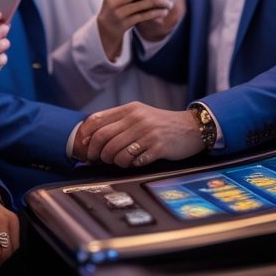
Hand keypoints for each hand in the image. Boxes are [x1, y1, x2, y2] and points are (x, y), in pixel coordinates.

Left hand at [79, 102, 204, 166]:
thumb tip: (93, 136)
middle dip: (97, 153)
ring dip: (114, 161)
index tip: (84, 145)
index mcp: (130, 109)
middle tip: (98, 160)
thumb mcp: (140, 114)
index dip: (86, 135)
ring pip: (117, 153)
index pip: (97, 120)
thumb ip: (119, 121)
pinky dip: (131, 165)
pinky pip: (134, 161)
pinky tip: (135, 162)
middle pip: (104, 138)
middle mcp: (137, 119)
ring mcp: (147, 133)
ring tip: (120, 161)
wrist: (191, 128)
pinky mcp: (157, 148)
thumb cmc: (161, 124)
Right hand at [96, 0, 178, 58]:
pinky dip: (155, 13)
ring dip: (159, 2)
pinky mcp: (126, 23)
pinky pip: (144, 16)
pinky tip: (163, 11)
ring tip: (169, 1)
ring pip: (144, 5)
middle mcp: (114, 0)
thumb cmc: (116, 2)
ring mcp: (120, 13)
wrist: (107, 26)